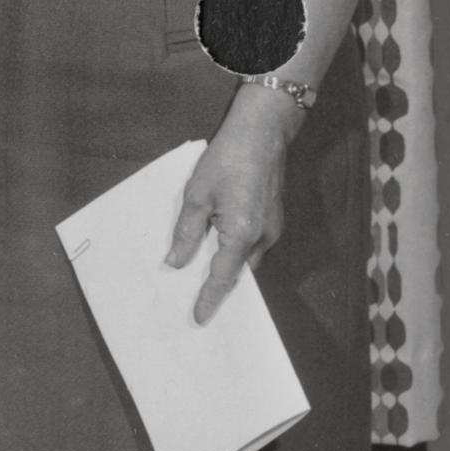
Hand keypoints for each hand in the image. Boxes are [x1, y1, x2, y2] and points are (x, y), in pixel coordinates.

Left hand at [166, 86, 303, 324]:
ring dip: (229, 269)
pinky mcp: (273, 217)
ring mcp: (273, 228)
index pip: (223, 277)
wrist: (263, 131)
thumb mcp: (196, 195)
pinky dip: (236, 252)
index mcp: (242, 234)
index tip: (199, 319)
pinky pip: (254, 244)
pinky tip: (218, 248)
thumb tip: (176, 262)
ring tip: (203, 279)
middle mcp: (264, 237)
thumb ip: (186, 232)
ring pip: (248, 259)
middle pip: (240, 273)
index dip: (209, 299)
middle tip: (197, 304)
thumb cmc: (227, 159)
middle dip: (221, 289)